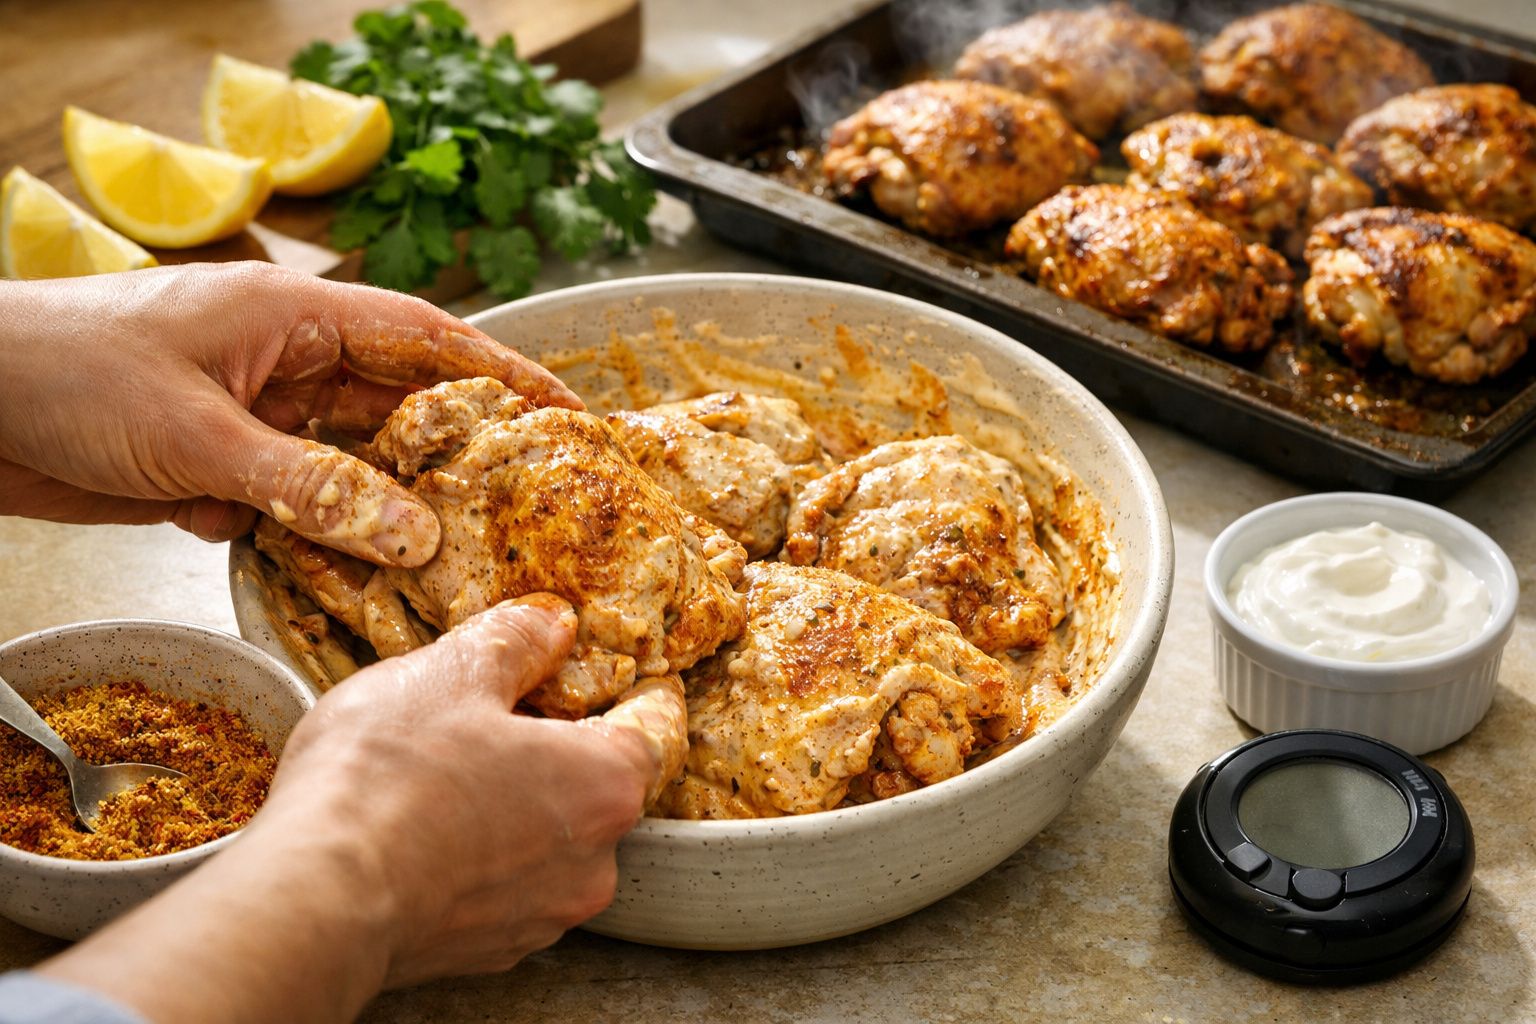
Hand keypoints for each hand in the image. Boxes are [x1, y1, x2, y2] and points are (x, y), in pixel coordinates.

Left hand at [0, 262, 580, 566]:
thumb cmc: (67, 373)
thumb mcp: (199, 433)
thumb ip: (309, 487)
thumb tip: (414, 537)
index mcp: (294, 318)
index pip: (425, 341)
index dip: (501, 374)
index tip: (564, 410)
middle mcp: (285, 364)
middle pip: (397, 411)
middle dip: (454, 459)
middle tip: (521, 508)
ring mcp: (252, 417)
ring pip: (346, 469)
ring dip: (380, 513)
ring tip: (445, 561)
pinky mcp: (217, 469)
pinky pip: (291, 507)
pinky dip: (307, 539)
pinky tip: (326, 572)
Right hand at [37, 596, 658, 1023]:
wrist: (315, 898)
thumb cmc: (388, 778)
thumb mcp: (451, 673)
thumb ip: (515, 641)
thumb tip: (549, 625)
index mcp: (603, 784)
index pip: (655, 730)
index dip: (641, 695)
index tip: (636, 679)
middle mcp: (593, 862)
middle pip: (599, 788)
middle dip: (561, 750)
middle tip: (504, 716)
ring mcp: (542, 916)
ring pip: (549, 842)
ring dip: (517, 807)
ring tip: (447, 773)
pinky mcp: (489, 951)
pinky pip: (502, 887)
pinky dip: (479, 857)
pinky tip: (426, 829)